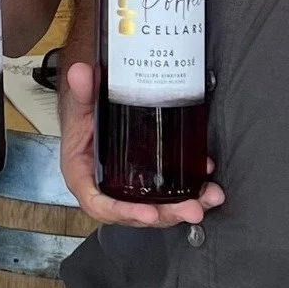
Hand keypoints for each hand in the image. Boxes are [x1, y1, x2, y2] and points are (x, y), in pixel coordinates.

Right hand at [59, 58, 224, 228]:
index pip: (101, 204)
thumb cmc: (83, 114)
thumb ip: (81, 90)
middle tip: (192, 208)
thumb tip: (80, 73)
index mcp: (85, 177)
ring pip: (157, 208)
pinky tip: (207, 184)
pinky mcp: (146, 182)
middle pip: (137, 212)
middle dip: (167, 213)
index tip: (149, 212)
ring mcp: (129, 188)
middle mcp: (107, 188)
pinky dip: (189, 192)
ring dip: (184, 206)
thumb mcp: (80, 103)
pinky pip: (166, 195)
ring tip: (208, 197)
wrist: (92, 108)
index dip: (125, 212)